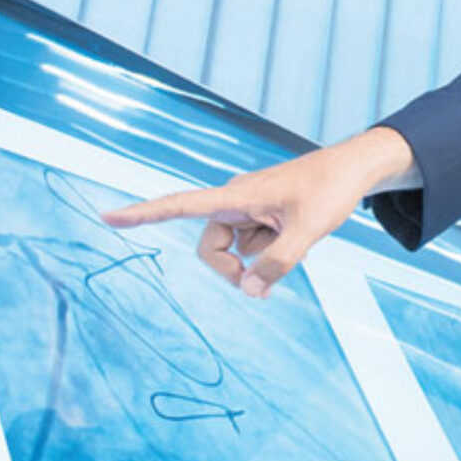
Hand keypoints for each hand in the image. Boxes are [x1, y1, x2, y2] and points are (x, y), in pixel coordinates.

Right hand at [102, 127, 419, 298]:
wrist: (353, 169)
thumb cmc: (330, 190)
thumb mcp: (309, 231)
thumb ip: (278, 263)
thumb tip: (249, 290)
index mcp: (236, 194)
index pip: (180, 205)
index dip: (143, 213)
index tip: (107, 216)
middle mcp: (235, 200)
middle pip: (211, 247)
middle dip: (230, 269)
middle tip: (262, 283)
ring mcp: (248, 209)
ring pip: (234, 250)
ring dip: (257, 260)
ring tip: (295, 241)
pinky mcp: (260, 216)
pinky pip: (253, 246)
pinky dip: (268, 254)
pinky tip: (295, 238)